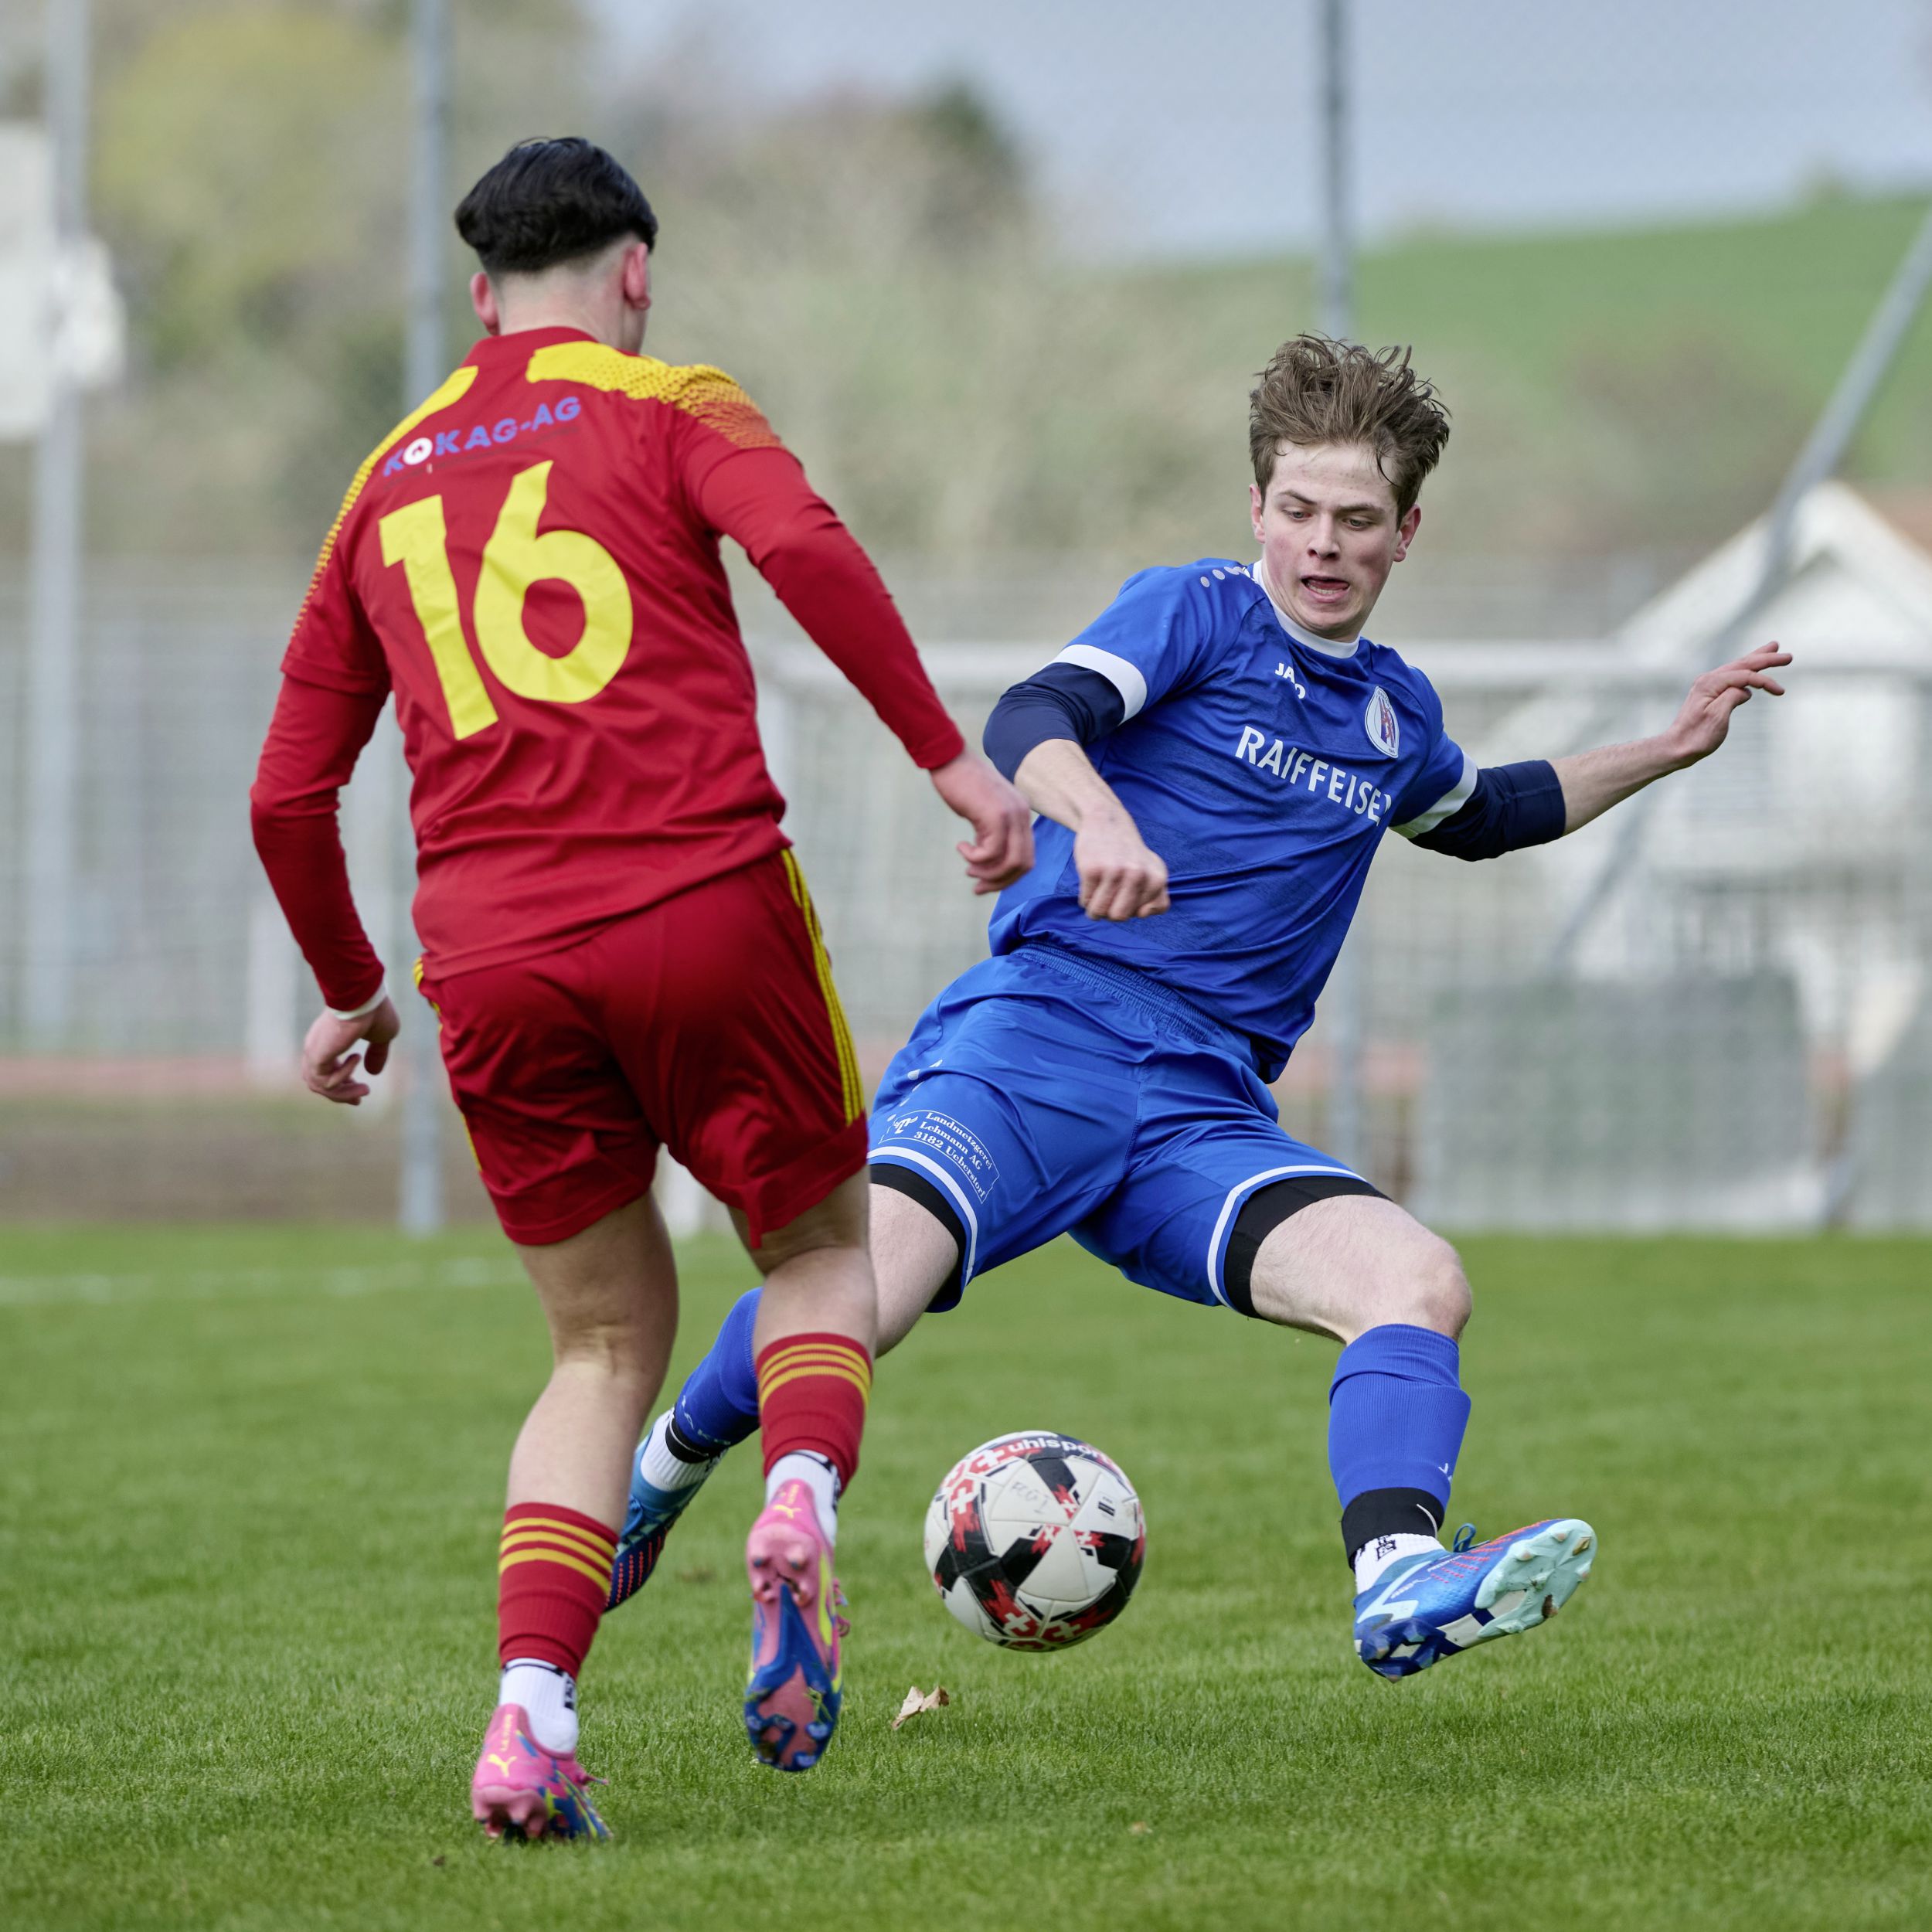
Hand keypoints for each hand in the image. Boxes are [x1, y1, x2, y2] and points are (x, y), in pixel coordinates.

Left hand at [301, 997, 400, 1105]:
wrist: (364, 997)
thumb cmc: (374, 1011)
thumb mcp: (381, 1037)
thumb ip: (377, 1054)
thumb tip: (373, 1072)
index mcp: (328, 1043)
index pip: (326, 1072)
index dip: (343, 1086)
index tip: (362, 1090)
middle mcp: (317, 1048)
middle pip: (319, 1083)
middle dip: (341, 1095)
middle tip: (360, 1100)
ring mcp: (314, 1052)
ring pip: (319, 1086)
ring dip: (343, 1093)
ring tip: (365, 1089)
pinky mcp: (316, 1055)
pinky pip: (324, 1081)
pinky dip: (342, 1078)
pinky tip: (356, 1059)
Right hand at [927, 751, 1034, 894]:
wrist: (949, 757)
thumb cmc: (961, 783)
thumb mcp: (983, 811)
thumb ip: (991, 833)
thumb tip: (988, 862)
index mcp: (1022, 815)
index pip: (1027, 858)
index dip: (1008, 877)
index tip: (984, 882)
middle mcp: (1022, 815)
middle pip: (1024, 864)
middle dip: (1000, 881)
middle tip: (976, 885)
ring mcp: (1011, 815)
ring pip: (1010, 862)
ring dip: (987, 873)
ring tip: (968, 868)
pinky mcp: (995, 815)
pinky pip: (991, 852)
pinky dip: (975, 858)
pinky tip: (961, 847)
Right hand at [1074, 810, 1169, 920]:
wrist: (1106, 821)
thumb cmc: (1129, 854)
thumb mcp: (1153, 871)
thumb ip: (1158, 898)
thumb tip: (1142, 914)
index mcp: (1157, 878)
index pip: (1142, 913)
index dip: (1132, 906)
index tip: (1128, 889)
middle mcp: (1138, 875)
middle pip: (1119, 917)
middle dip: (1110, 912)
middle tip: (1108, 895)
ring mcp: (1114, 872)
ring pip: (1100, 912)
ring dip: (1095, 909)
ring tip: (1097, 894)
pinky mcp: (1092, 870)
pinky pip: (1086, 901)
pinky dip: (1085, 898)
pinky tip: (1090, 884)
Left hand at [1660, 644, 1790, 767]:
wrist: (1677, 748)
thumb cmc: (1697, 736)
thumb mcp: (1717, 717)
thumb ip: (1732, 697)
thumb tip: (1745, 690)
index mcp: (1710, 683)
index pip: (1745, 675)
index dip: (1765, 681)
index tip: (1781, 691)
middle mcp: (1708, 679)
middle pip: (1743, 664)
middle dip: (1766, 658)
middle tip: (1787, 656)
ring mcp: (1708, 685)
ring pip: (1738, 667)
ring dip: (1756, 659)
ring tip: (1773, 648)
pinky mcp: (1709, 693)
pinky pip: (1732, 677)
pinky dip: (1747, 672)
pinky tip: (1753, 671)